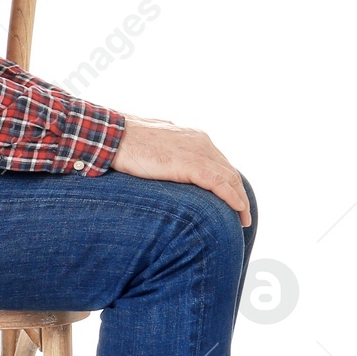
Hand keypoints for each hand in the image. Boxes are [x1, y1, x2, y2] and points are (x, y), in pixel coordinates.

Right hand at [110, 115, 250, 225]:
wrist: (113, 136)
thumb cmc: (124, 140)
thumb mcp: (152, 142)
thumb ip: (164, 148)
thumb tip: (163, 155)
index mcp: (193, 136)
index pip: (218, 161)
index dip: (227, 181)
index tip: (230, 197)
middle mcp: (201, 142)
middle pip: (228, 170)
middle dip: (238, 192)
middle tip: (242, 213)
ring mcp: (198, 152)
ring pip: (229, 178)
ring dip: (239, 200)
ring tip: (243, 219)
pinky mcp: (192, 165)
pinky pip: (220, 184)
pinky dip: (232, 198)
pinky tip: (238, 210)